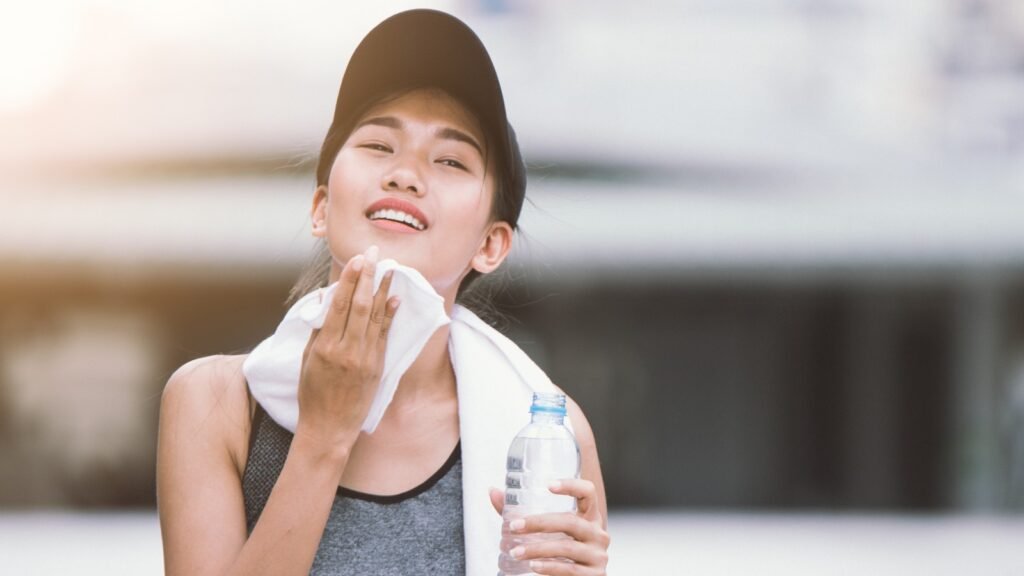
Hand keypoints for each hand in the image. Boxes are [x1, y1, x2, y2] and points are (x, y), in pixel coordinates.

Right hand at [296, 245, 398, 451]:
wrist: (329, 428)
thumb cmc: (312, 394)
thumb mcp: (306, 360)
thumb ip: (318, 330)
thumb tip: (326, 301)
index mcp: (325, 347)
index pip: (339, 305)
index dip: (350, 280)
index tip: (357, 260)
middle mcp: (346, 350)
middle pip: (360, 305)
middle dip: (368, 277)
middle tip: (375, 253)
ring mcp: (364, 359)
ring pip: (375, 317)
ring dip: (383, 290)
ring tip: (389, 269)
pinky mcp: (377, 367)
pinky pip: (384, 335)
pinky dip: (390, 315)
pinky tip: (395, 298)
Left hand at [490, 479, 609, 574]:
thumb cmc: (561, 553)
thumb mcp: (549, 533)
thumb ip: (523, 514)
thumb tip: (493, 492)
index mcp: (589, 517)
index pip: (588, 493)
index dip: (571, 486)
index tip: (548, 485)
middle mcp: (598, 534)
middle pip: (570, 521)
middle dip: (539, 523)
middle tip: (514, 527)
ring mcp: (598, 556)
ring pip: (566, 547)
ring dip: (537, 549)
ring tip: (515, 552)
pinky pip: (569, 570)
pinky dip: (549, 567)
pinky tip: (533, 566)